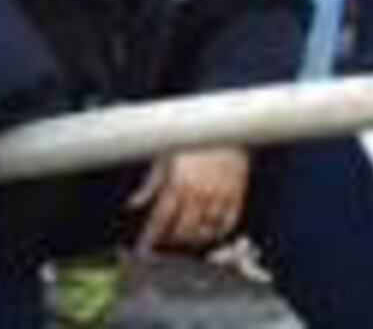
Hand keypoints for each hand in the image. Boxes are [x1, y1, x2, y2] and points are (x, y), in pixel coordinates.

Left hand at [133, 146, 247, 253]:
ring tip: (185, 239)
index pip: (161, 220)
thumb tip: (135, 202)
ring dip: (193, 239)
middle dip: (171, 240)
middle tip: (165, 242)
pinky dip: (219, 231)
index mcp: (178, 183)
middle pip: (183, 231)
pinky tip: (210, 232)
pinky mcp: (237, 192)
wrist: (224, 123)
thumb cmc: (192, 137)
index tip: (144, 248)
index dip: (151, 238)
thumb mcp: (164, 156)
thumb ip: (150, 183)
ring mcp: (219, 194)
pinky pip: (229, 220)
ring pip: (205, 229)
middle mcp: (199, 192)